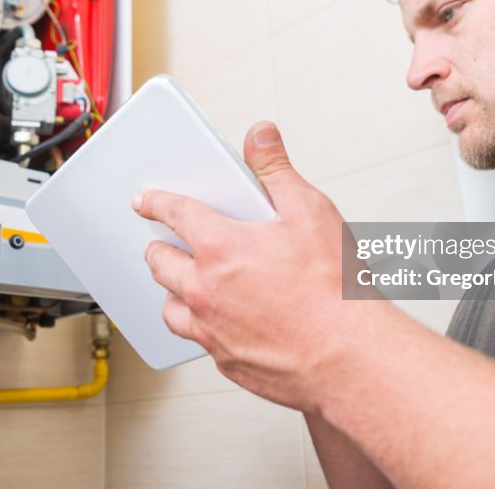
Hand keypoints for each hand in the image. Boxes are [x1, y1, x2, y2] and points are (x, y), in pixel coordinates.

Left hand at [132, 121, 366, 411]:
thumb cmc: (334, 290)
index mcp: (220, 247)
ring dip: (173, 292)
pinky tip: (219, 321)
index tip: (145, 201)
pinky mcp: (225, 360)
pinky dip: (201, 326)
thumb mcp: (310, 212)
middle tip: (163, 242)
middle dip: (158, 248)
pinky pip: (198, 340)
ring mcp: (211, 329)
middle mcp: (205, 290)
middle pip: (161, 263)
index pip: (174, 213)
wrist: (350, 358)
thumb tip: (260, 135)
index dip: (156, 202)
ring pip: (171, 307)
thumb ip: (277, 170)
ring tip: (186, 284)